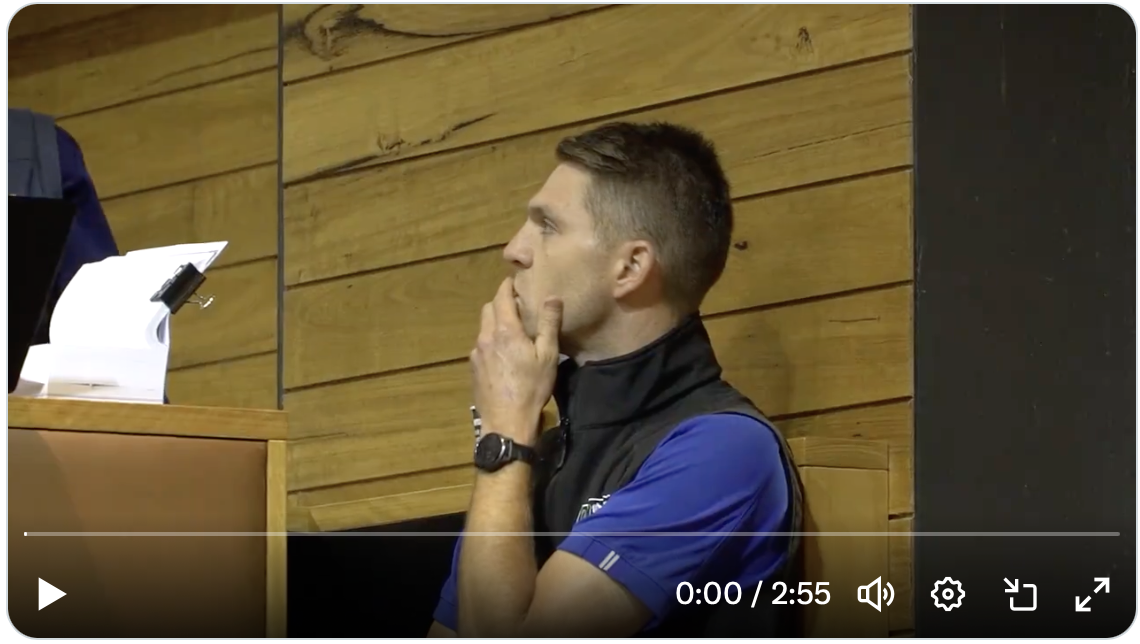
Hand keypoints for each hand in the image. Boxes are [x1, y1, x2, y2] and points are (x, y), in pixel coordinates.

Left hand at [470, 277, 562, 446]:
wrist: (507, 422)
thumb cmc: (532, 387)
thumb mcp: (548, 355)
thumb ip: (549, 324)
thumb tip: (552, 297)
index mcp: (505, 330)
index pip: (501, 297)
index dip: (507, 286)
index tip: (516, 282)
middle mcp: (486, 337)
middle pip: (488, 309)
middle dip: (501, 302)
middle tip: (518, 306)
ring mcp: (476, 353)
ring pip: (483, 327)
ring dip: (495, 322)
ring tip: (512, 331)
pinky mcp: (473, 368)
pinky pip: (481, 346)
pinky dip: (491, 341)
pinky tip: (503, 354)